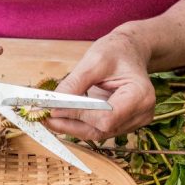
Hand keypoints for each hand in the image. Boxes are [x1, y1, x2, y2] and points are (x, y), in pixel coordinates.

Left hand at [49, 27, 155, 141]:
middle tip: (44, 116)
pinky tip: (62, 116)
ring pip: (97, 133)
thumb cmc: (116, 51)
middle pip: (101, 130)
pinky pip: (97, 130)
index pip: (106, 117)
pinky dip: (78, 124)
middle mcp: (141, 114)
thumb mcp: (94, 60)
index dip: (78, 115)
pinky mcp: (123, 125)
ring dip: (71, 126)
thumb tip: (53, 104)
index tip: (53, 109)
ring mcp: (133, 123)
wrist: (129, 52)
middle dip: (70, 123)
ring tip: (49, 117)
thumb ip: (75, 83)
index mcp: (141, 96)